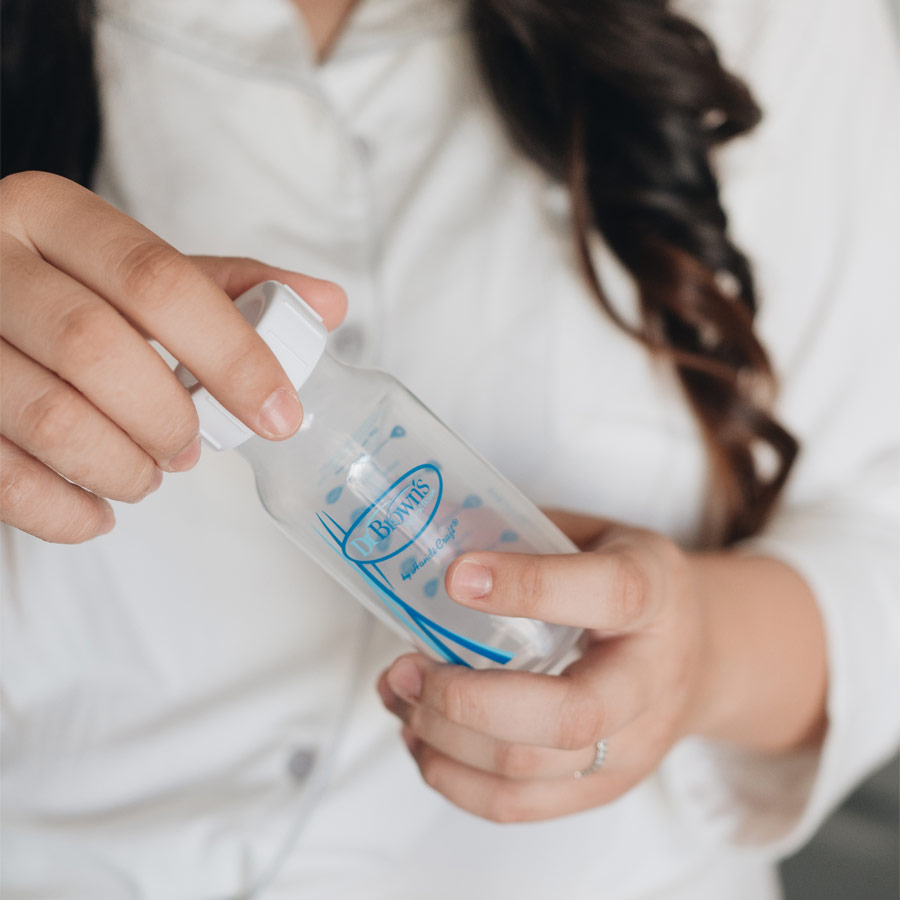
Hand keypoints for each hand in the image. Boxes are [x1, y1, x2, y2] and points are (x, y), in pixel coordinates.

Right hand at [0, 172, 345, 541]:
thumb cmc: (67, 291)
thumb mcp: (135, 273)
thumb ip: (228, 288)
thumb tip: (328, 305)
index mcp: (50, 214)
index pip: (156, 281)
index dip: (231, 354)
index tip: (279, 414)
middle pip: (96, 350)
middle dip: (167, 417)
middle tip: (191, 448)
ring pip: (48, 419)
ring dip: (122, 468)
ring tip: (148, 475)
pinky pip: (0, 479)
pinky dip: (64, 512)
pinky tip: (97, 512)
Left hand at [377, 518, 712, 822]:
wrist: (700, 653)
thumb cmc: (629, 582)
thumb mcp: (597, 534)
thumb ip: (528, 537)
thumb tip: (434, 539)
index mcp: (655, 595)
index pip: (608, 594)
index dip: (529, 587)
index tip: (455, 576)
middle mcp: (652, 680)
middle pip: (568, 717)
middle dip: (465, 699)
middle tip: (406, 668)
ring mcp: (633, 747)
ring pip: (529, 771)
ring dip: (443, 738)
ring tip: (399, 696)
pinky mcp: (602, 789)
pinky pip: (517, 805)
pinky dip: (452, 777)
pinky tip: (422, 739)